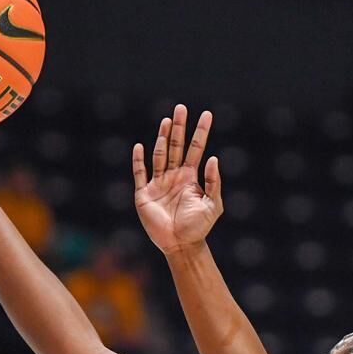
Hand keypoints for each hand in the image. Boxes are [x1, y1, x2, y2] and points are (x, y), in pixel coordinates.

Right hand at [133, 104, 222, 254]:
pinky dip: (139, 160)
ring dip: (162, 138)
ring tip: (167, 121)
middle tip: (181, 108)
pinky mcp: (144, 194)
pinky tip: (141, 146)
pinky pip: (140, 173)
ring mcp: (158, 183)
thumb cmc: (199, 227)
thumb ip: (213, 183)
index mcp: (190, 178)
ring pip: (159, 155)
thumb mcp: (213, 205)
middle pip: (176, 146)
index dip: (201, 132)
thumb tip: (213, 158)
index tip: (207, 114)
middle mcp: (174, 176)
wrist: (181, 245)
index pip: (196, 149)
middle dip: (179, 127)